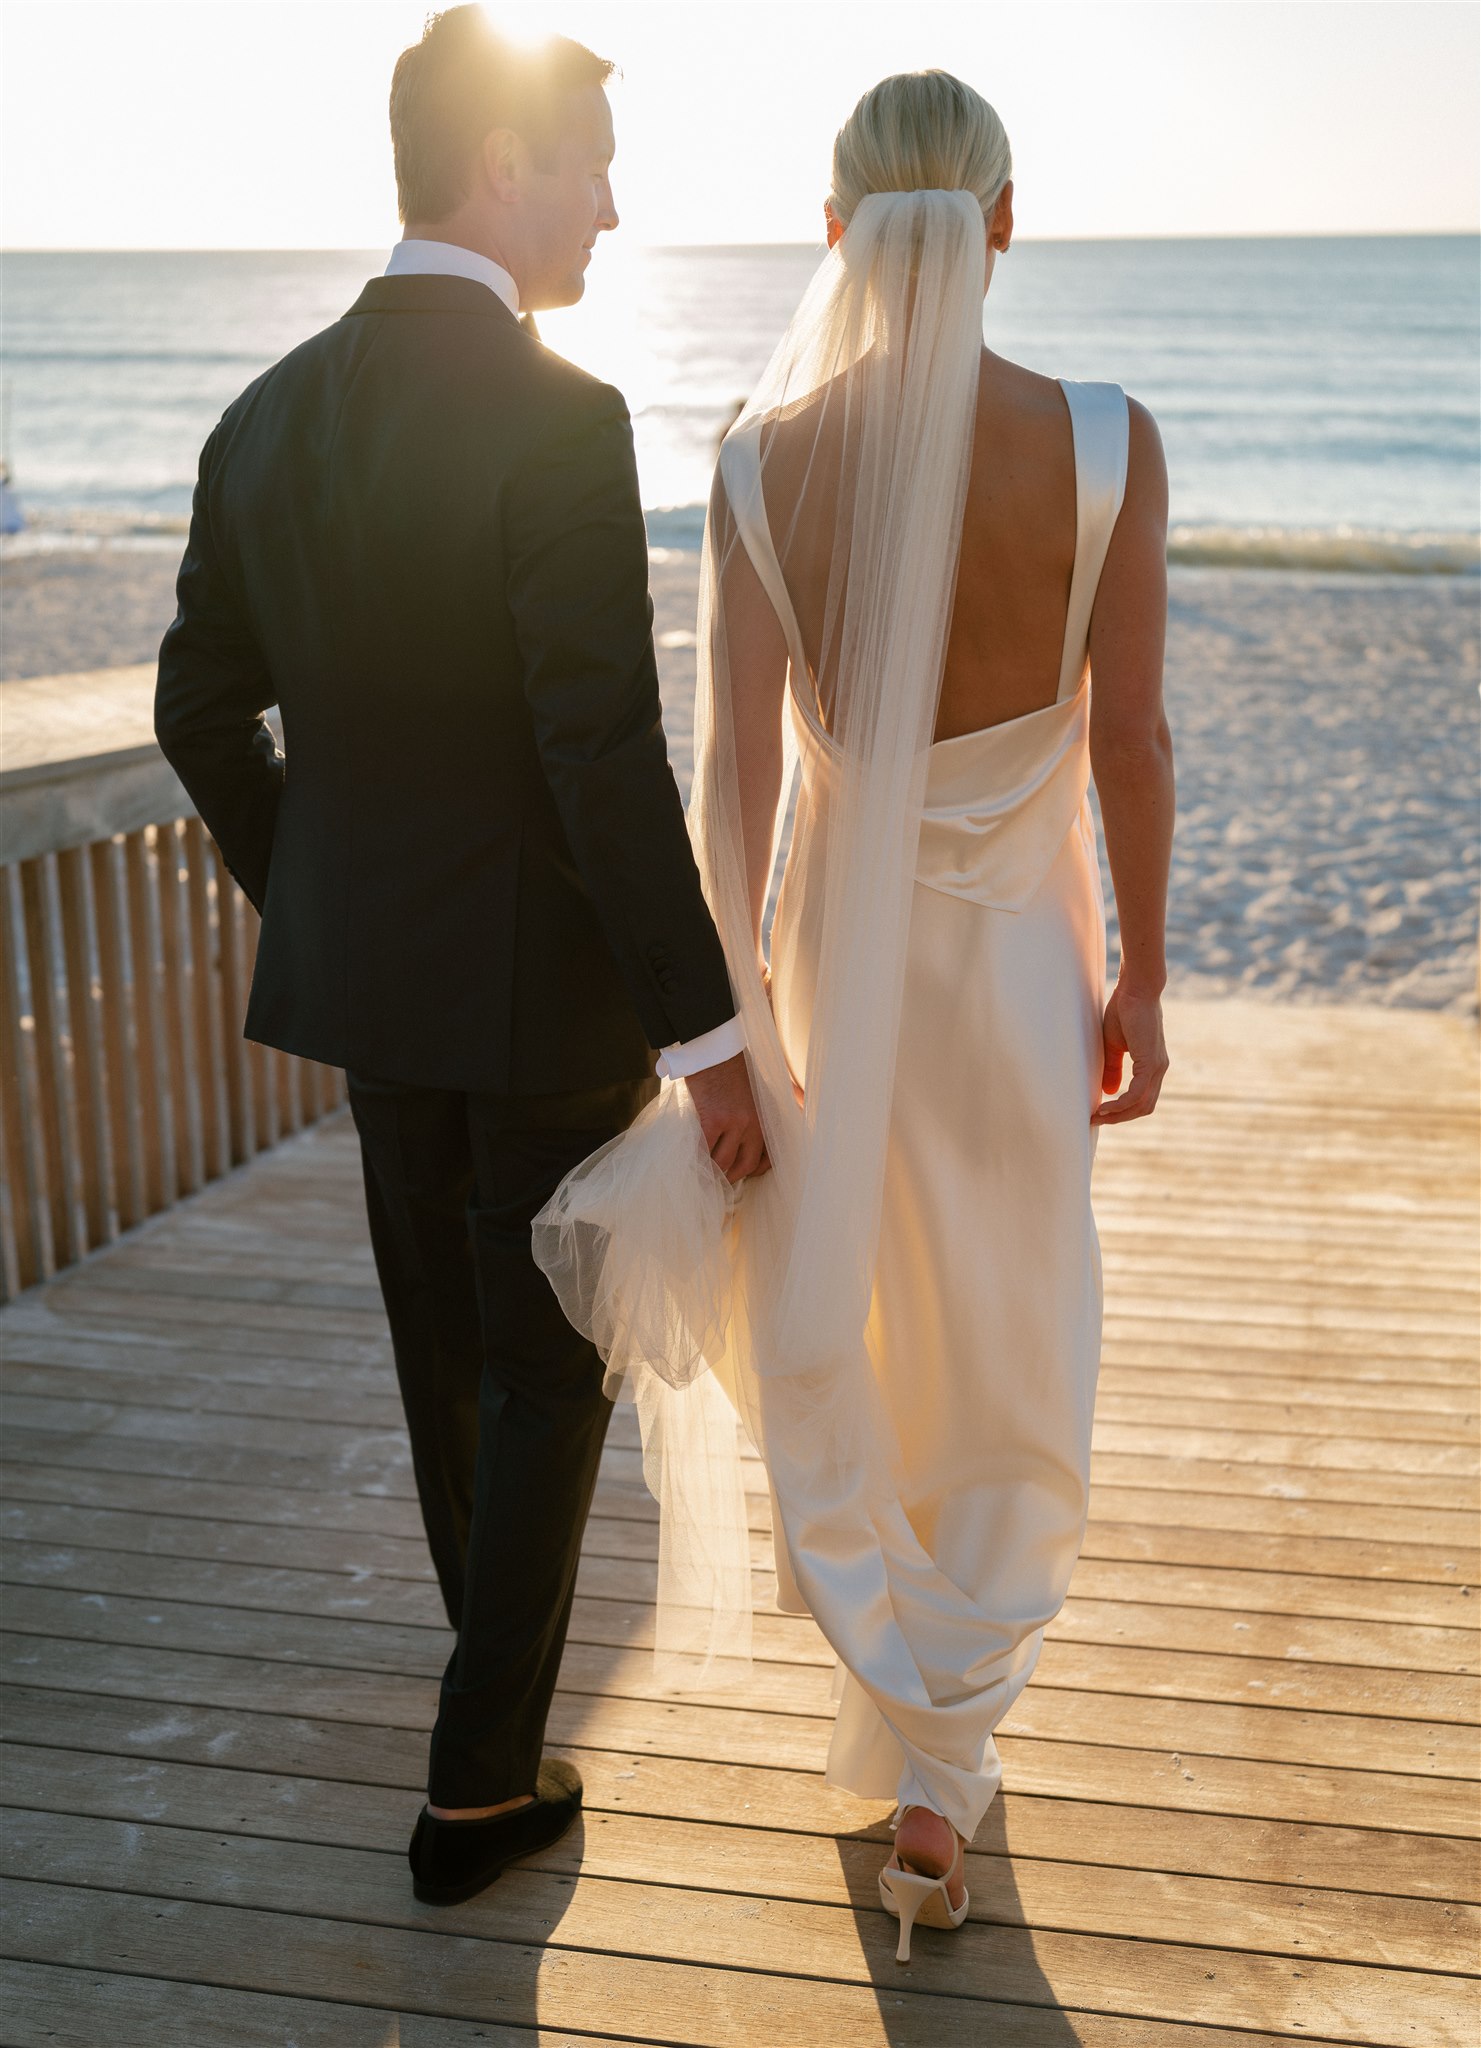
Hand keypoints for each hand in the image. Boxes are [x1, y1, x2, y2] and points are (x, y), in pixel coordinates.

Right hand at [684, 1050, 770, 1180]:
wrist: (713, 1049)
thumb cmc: (732, 1065)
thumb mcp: (760, 1085)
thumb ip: (776, 1099)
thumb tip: (799, 1100)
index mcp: (765, 1116)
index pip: (767, 1155)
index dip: (755, 1170)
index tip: (743, 1174)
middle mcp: (754, 1123)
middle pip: (746, 1164)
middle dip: (732, 1177)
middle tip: (719, 1181)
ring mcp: (734, 1122)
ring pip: (724, 1162)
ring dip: (712, 1173)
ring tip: (702, 1176)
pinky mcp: (713, 1119)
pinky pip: (705, 1150)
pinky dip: (697, 1160)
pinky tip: (690, 1163)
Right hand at [1093, 980, 1167, 1124]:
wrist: (1135, 989)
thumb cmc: (1124, 1011)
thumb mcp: (1114, 1045)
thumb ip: (1113, 1068)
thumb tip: (1109, 1092)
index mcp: (1152, 1065)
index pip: (1141, 1098)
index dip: (1121, 1110)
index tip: (1099, 1113)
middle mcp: (1159, 1069)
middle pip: (1143, 1107)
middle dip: (1119, 1118)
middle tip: (1095, 1119)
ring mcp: (1157, 1067)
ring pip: (1141, 1105)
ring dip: (1118, 1115)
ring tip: (1097, 1116)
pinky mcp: (1150, 1063)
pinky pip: (1137, 1094)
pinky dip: (1120, 1105)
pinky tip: (1104, 1107)